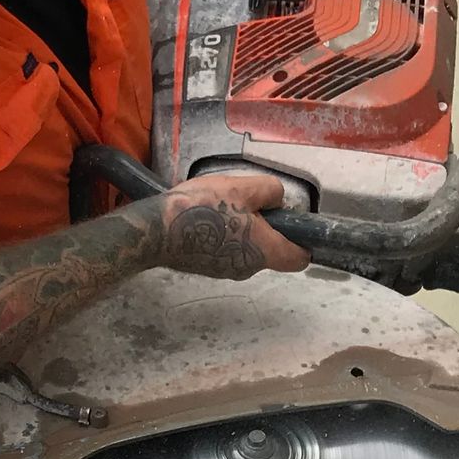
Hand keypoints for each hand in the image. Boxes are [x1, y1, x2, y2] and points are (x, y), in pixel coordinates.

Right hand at [156, 169, 311, 278]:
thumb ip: (270, 191)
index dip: (303, 242)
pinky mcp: (204, 268)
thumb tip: (276, 199)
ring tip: (220, 206)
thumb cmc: (203, 209)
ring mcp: (223, 271)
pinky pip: (223, 251)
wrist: (155, 230)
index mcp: (264, 251)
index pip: (299, 259)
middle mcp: (247, 268)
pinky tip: (203, 217)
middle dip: (264, 228)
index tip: (294, 224)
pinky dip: (220, 236)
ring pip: (244, 249)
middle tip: (246, 203)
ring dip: (239, 230)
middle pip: (269, 250)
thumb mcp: (243, 187)